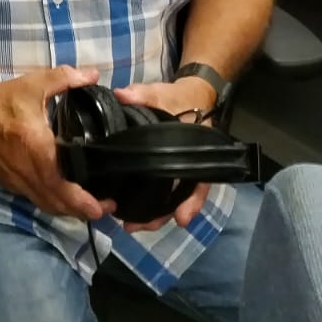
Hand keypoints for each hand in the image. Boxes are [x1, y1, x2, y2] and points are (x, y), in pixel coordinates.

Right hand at [0, 65, 110, 221]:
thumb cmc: (2, 101)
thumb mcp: (34, 84)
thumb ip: (66, 78)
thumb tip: (95, 74)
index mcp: (37, 148)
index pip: (63, 185)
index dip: (86, 201)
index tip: (108, 202)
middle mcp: (28, 171)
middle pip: (60, 204)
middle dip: (85, 210)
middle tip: (107, 207)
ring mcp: (18, 181)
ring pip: (48, 206)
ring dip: (70, 211)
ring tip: (91, 206)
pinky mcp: (11, 183)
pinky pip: (37, 200)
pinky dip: (54, 203)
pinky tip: (66, 197)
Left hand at [112, 79, 216, 230]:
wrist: (191, 97)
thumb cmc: (180, 99)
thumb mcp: (163, 93)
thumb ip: (144, 95)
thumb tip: (123, 95)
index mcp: (193, 150)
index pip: (198, 180)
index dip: (191, 200)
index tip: (181, 219)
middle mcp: (189, 164)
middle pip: (180, 197)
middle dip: (161, 215)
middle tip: (137, 227)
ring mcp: (178, 169)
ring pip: (170, 198)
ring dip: (153, 214)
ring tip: (130, 226)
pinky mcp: (165, 168)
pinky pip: (162, 190)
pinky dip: (150, 204)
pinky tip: (132, 214)